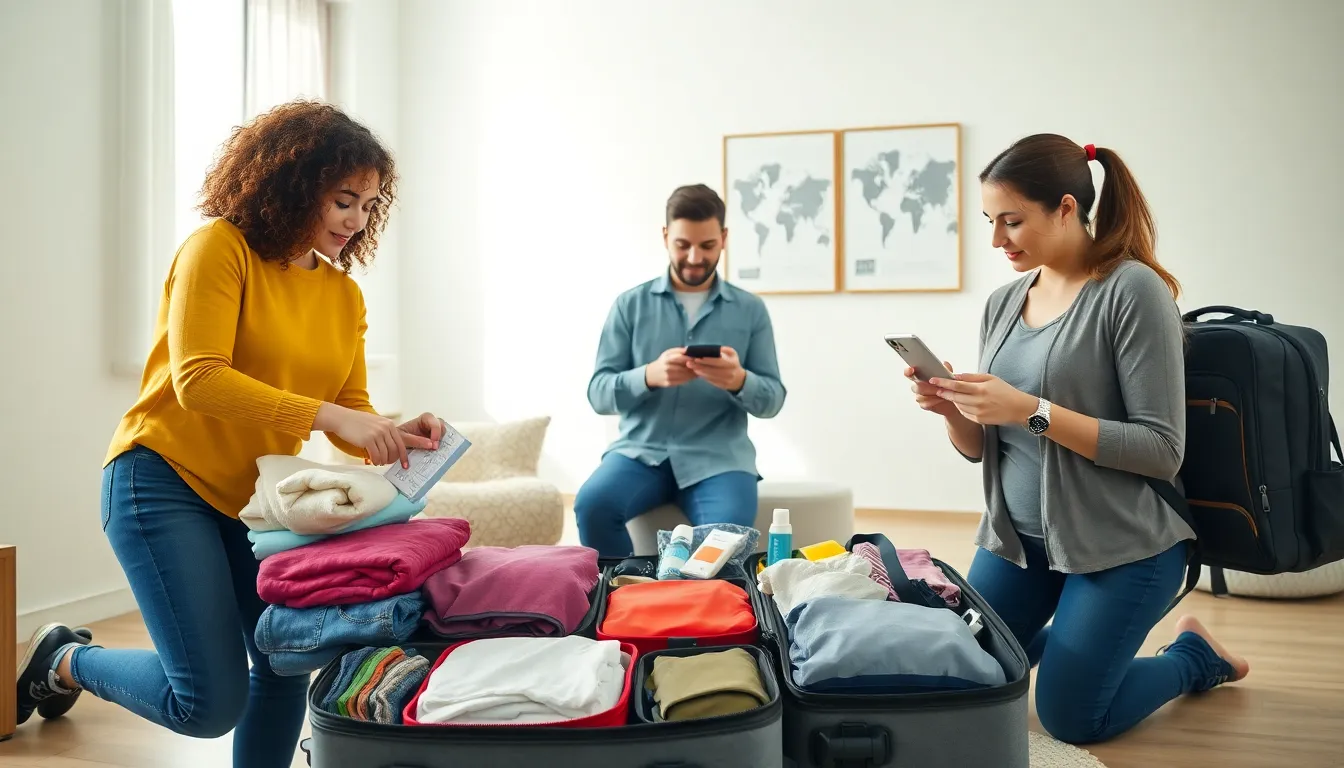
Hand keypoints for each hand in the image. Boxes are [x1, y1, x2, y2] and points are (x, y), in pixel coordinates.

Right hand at [315, 403, 433, 467]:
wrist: (341, 419)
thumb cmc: (358, 422)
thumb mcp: (376, 423)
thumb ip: (386, 432)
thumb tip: (393, 447)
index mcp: (389, 424)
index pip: (401, 442)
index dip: (404, 456)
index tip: (406, 465)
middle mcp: (385, 428)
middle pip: (395, 450)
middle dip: (393, 460)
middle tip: (388, 464)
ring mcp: (377, 433)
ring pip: (386, 454)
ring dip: (383, 461)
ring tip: (380, 462)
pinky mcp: (368, 439)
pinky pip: (376, 455)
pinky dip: (376, 461)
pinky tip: (374, 462)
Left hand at [398, 412, 445, 449]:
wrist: (392, 447)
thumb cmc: (396, 439)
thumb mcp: (403, 439)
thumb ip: (416, 440)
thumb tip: (431, 444)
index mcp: (422, 420)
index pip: (432, 420)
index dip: (435, 429)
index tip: (433, 442)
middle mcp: (429, 426)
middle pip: (441, 425)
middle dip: (440, 435)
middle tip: (435, 448)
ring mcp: (432, 434)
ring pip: (443, 434)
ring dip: (441, 442)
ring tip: (435, 451)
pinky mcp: (434, 442)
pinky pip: (442, 443)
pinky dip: (441, 447)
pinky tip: (437, 453)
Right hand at [645, 347, 695, 387]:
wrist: (650, 375)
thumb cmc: (662, 362)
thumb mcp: (667, 353)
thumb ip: (678, 350)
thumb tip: (689, 349)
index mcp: (667, 359)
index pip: (682, 358)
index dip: (691, 359)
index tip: (699, 359)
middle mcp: (667, 368)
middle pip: (684, 368)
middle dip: (694, 367)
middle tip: (701, 366)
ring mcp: (668, 376)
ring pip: (684, 376)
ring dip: (693, 374)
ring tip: (699, 372)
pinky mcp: (669, 383)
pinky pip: (682, 381)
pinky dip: (688, 379)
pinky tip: (692, 377)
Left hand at [688, 346, 746, 391]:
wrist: (739, 379)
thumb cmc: (732, 362)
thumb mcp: (731, 354)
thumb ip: (722, 350)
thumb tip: (710, 349)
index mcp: (732, 363)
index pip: (718, 361)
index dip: (707, 360)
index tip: (697, 358)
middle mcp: (730, 373)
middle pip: (712, 370)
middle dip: (700, 366)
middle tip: (689, 363)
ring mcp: (726, 380)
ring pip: (710, 376)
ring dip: (699, 372)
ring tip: (691, 367)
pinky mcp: (721, 386)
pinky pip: (710, 381)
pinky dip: (703, 376)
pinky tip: (697, 372)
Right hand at [905, 361, 960, 419]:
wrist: (953, 399)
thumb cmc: (948, 386)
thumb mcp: (948, 376)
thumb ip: (945, 370)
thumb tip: (944, 364)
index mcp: (920, 376)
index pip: (910, 373)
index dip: (908, 371)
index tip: (911, 369)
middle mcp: (918, 386)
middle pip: (915, 386)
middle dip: (926, 386)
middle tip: (936, 385)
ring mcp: (920, 396)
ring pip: (919, 396)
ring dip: (931, 394)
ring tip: (941, 392)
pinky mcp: (924, 404)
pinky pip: (925, 404)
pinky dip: (934, 401)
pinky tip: (940, 398)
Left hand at [929, 372, 1038, 425]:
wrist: (1018, 408)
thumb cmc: (1005, 391)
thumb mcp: (990, 378)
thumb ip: (972, 377)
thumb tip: (956, 376)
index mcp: (980, 389)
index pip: (957, 385)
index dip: (943, 382)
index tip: (933, 380)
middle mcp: (978, 402)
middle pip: (954, 396)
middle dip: (943, 392)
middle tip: (936, 387)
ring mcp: (978, 412)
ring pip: (958, 405)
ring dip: (952, 399)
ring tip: (950, 393)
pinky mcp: (979, 420)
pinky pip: (964, 413)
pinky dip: (960, 407)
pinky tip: (962, 402)